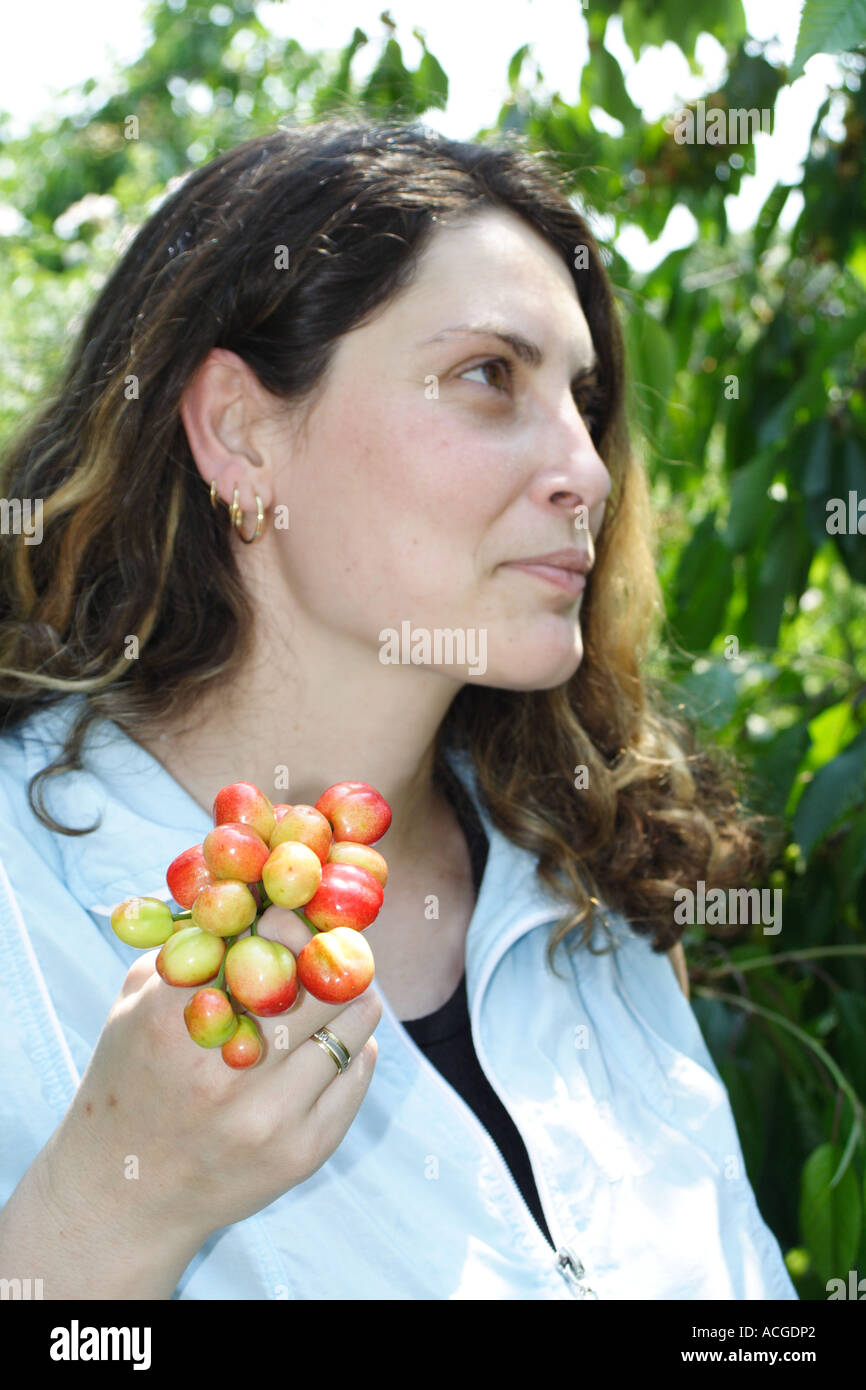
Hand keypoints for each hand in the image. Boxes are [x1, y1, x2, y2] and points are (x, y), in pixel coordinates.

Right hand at [40, 907, 381, 1256]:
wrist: (124, 1195)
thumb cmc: (131, 1080)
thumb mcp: (135, 1005)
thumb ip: (186, 945)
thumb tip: (248, 887)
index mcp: (173, 1022)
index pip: (260, 942)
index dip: (288, 918)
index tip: (297, 908)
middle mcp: (225, 1070)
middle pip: (318, 977)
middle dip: (331, 949)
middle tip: (335, 938)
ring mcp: (269, 1116)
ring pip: (352, 1021)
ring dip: (355, 992)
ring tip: (343, 983)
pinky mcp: (303, 1151)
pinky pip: (357, 1071)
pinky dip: (355, 1044)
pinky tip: (336, 1037)